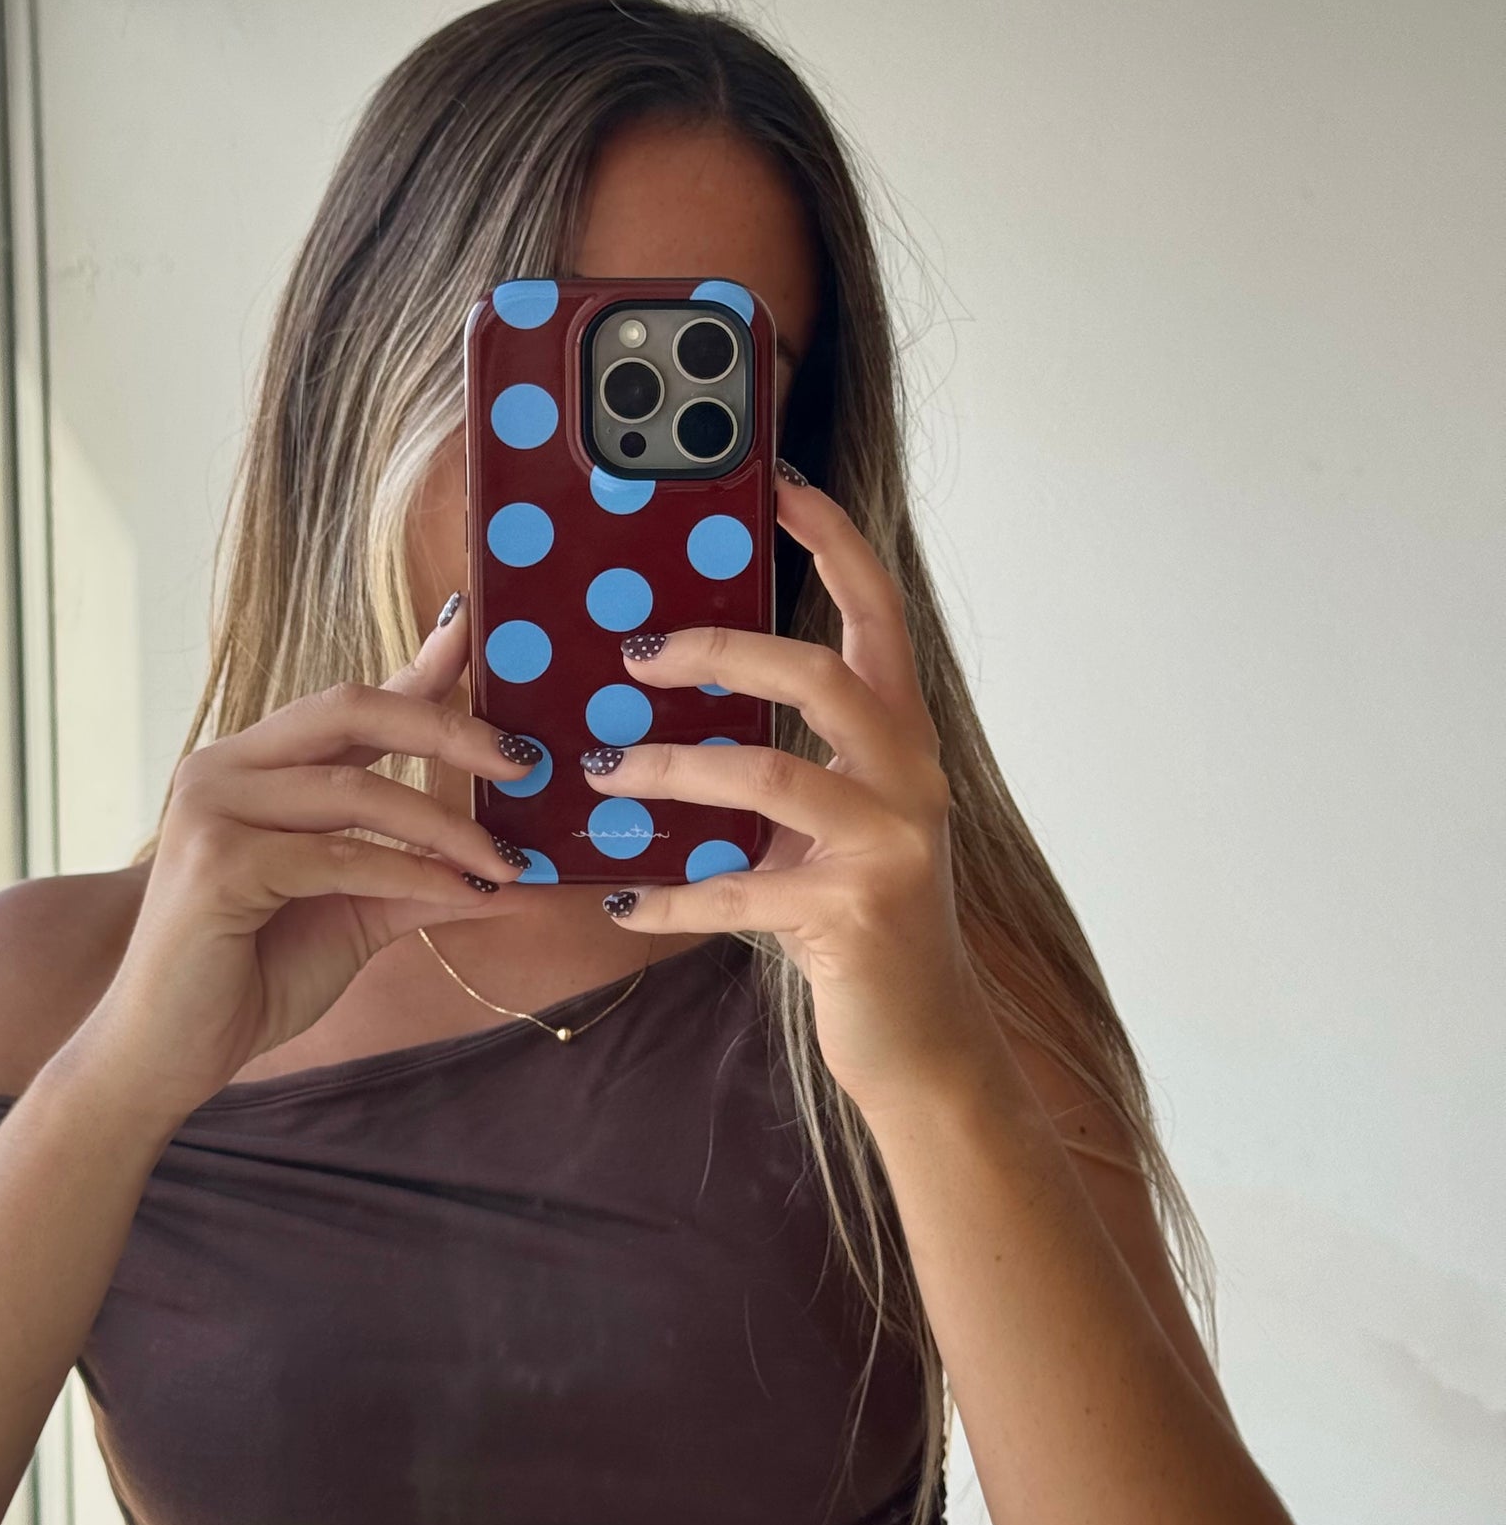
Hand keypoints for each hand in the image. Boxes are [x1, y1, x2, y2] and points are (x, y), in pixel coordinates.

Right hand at [64, 596, 537, 1120]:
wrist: (167, 1053)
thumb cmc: (254, 976)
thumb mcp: (358, 914)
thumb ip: (424, 878)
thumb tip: (517, 875)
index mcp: (255, 766)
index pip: (349, 703)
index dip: (418, 666)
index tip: (475, 636)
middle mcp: (226, 767)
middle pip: (351, 709)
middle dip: (447, 728)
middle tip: (525, 760)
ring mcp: (213, 808)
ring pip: (355, 790)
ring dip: (445, 826)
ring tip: (507, 861)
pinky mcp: (218, 863)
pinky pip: (340, 855)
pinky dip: (411, 873)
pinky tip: (461, 892)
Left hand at [582, 473, 998, 1106]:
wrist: (923, 1037)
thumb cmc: (860, 917)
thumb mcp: (833, 824)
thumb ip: (782, 763)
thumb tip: (667, 714)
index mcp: (902, 739)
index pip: (877, 615)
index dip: (834, 544)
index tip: (781, 488)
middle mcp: (910, 777)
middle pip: (820, 675)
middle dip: (720, 651)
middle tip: (632, 655)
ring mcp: (889, 845)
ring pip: (770, 773)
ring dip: (669, 771)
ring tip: (600, 773)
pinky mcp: (852, 914)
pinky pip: (738, 892)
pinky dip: (671, 897)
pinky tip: (621, 900)